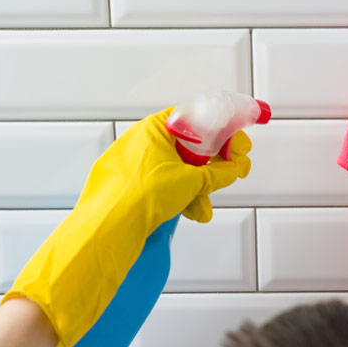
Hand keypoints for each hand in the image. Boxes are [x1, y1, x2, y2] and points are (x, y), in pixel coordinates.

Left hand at [3, 107, 252, 346]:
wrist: (110, 226)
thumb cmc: (141, 195)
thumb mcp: (192, 181)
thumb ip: (220, 173)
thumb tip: (236, 168)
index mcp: (154, 128)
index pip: (195, 120)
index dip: (221, 133)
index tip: (237, 147)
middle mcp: (140, 141)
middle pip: (187, 148)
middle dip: (211, 168)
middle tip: (230, 175)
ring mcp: (132, 164)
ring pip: (175, 171)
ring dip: (196, 189)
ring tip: (203, 209)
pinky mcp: (127, 186)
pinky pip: (160, 185)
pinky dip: (177, 197)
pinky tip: (189, 212)